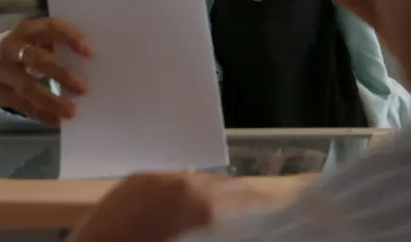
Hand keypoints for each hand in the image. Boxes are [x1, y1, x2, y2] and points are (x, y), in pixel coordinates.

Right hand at [0, 18, 91, 124]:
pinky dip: (41, 114)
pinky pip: (21, 104)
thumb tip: (94, 64)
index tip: (90, 52)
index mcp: (28, 28)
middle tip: (83, 87)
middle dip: (61, 74)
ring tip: (71, 111)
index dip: (70, 38)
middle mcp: (11, 46)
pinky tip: (58, 120)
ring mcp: (1, 69)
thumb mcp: (45, 40)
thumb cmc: (35, 48)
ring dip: (51, 101)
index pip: (50, 27)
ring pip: (26, 87)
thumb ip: (63, 46)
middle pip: (36, 59)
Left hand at [68, 173, 301, 241]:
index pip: (249, 199)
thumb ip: (221, 231)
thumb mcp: (196, 241)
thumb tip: (239, 226)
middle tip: (250, 218)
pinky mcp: (137, 178)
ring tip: (216, 214)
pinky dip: (184, 192)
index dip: (265, 209)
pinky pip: (173, 180)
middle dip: (243, 201)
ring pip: (200, 180)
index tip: (273, 217)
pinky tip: (182, 209)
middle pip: (228, 185)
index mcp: (201, 203)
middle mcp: (183, 181)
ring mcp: (157, 176)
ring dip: (214, 195)